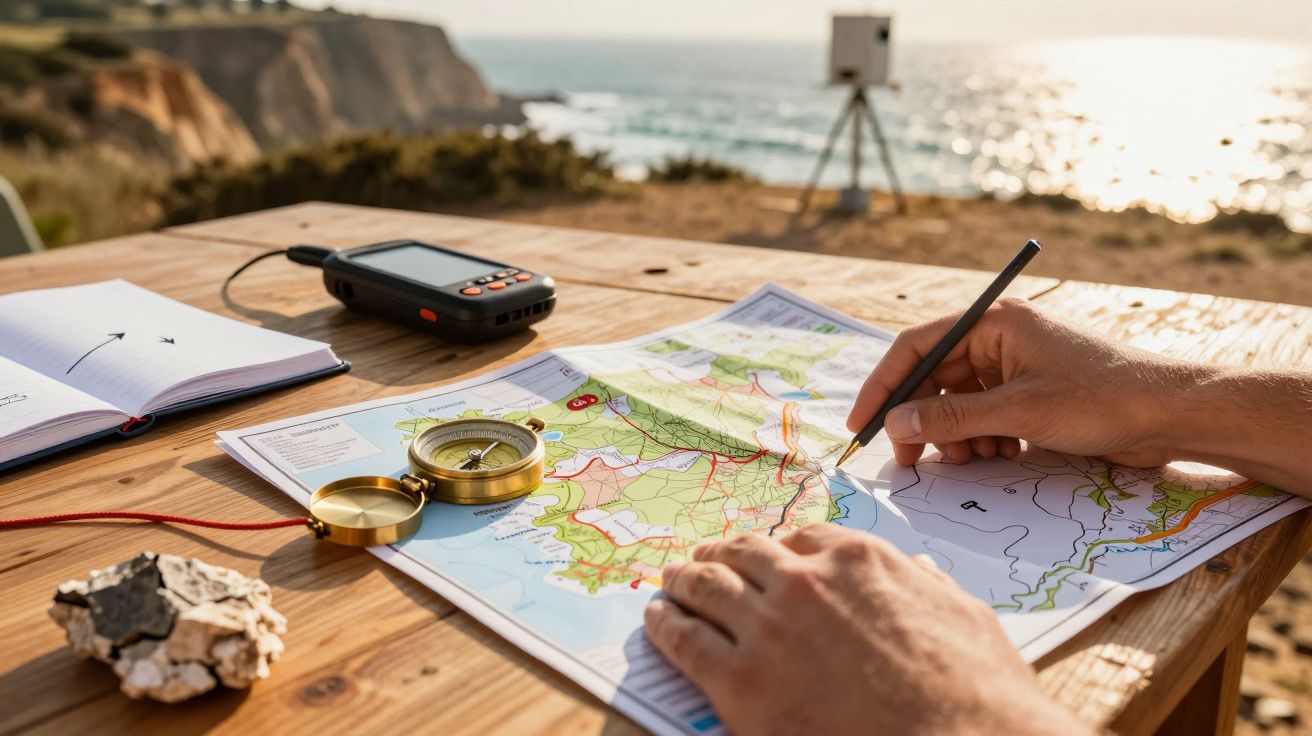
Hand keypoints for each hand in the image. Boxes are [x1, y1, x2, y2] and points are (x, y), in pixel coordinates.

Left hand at [644, 525, 1087, 735]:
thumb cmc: (976, 692)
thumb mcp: (963, 616)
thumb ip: (929, 587)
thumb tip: (920, 572)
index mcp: (859, 560)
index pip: (802, 536)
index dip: (777, 547)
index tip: (766, 557)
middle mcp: (806, 582)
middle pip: (744, 553)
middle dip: (720, 555)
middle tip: (702, 560)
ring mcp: (769, 629)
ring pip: (706, 586)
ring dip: (683, 579)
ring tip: (669, 582)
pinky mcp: (741, 682)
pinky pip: (685, 639)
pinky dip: (664, 623)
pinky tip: (656, 618)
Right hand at [847, 298, 1197, 467]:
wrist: (1172, 415)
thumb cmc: (1101, 399)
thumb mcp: (1017, 412)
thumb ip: (950, 418)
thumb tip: (895, 425)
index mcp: (994, 322)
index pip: (917, 347)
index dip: (884, 386)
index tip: (862, 424)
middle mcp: (1001, 337)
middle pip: (936, 378)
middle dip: (923, 421)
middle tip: (910, 461)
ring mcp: (1018, 364)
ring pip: (960, 402)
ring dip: (956, 435)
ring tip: (972, 460)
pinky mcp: (1034, 392)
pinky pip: (987, 414)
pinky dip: (983, 438)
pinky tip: (999, 457)